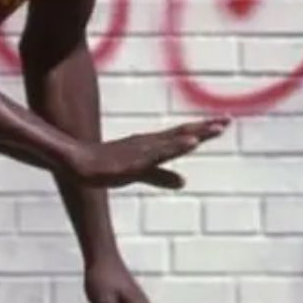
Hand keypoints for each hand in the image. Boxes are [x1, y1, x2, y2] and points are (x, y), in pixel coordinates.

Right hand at [68, 117, 229, 189]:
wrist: (74, 164)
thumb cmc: (104, 166)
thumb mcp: (138, 174)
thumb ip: (162, 177)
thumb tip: (185, 182)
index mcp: (151, 145)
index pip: (181, 134)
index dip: (202, 128)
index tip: (224, 121)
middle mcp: (148, 144)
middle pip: (180, 134)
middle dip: (204, 128)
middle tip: (227, 121)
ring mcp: (139, 152)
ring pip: (171, 143)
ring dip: (193, 135)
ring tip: (214, 130)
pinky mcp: (131, 163)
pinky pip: (156, 155)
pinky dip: (174, 147)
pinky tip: (188, 143)